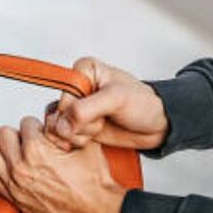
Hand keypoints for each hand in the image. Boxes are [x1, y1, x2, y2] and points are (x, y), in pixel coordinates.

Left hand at [0, 117, 126, 212]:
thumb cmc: (94, 184)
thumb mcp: (85, 145)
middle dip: (14, 132)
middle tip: (22, 137)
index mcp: (38, 149)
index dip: (35, 125)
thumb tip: (60, 117)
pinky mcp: (13, 196)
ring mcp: (14, 182)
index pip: (26, 123)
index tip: (41, 130)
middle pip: (3, 134)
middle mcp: (21, 165)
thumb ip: (69, 129)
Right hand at [44, 57, 168, 150]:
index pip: (63, 93)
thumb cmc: (142, 104)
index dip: (76, 109)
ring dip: (76, 135)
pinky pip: (60, 136)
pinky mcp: (78, 124)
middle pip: (58, 111)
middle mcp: (77, 87)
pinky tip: (89, 140)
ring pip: (56, 126)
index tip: (97, 112)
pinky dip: (73, 142)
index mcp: (84, 71)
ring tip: (98, 129)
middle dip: (78, 124)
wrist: (156, 124)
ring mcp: (76, 107)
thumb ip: (85, 110)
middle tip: (100, 122)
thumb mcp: (116, 100)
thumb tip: (61, 125)